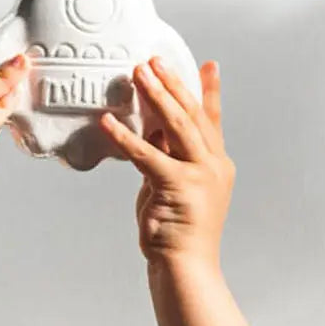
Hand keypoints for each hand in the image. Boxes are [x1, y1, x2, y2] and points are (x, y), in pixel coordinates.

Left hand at [100, 58, 234, 266]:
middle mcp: (213, 165)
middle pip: (192, 115)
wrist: (186, 266)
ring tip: (138, 73)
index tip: (208, 64)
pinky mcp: (178, 186)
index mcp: (215, 164)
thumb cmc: (178, 232)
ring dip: (156, 97)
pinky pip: (147, 155)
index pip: (211, 120)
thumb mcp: (174, 187)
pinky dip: (126, 138)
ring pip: (176, 126)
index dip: (208, 91)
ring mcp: (199, 175)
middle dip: (173, 84)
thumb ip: (168, 159)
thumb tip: (153, 133)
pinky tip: (108, 123)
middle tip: (153, 60)